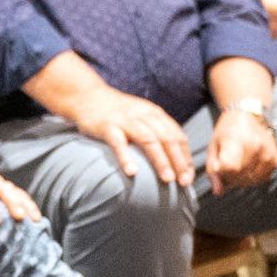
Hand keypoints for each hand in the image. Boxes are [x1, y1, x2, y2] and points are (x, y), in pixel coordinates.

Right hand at [64, 86, 192, 187]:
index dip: (185, 156)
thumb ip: (156, 131)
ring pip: (148, 140)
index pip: (177, 136)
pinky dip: (126, 157)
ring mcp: (125, 120)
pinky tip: (132, 172)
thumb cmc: (118, 112)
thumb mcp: (142, 116)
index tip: (189, 176)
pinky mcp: (107, 126)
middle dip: (178, 161)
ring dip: (160, 160)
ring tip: (167, 179)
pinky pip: (118, 143)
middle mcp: (144, 116)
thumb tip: (174, 158)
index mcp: (155, 114)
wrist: (88, 95)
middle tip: (184, 182)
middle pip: (167, 139)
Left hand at [207, 103, 276, 193]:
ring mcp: (268, 153)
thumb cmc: (227, 131)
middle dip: (231, 178)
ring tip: (239, 166)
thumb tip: (218, 192)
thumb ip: (213, 170)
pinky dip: (254, 177)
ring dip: (243, 179)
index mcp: (237, 140)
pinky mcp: (276, 159)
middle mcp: (255, 146)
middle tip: (228, 168)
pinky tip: (249, 166)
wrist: (248, 116)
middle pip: (241, 177)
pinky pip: (263, 179)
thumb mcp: (213, 147)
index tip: (220, 166)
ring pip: (252, 180)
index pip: (230, 169)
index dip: (223, 173)